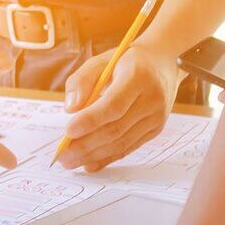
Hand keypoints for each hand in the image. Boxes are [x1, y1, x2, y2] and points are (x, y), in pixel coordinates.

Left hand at [58, 43, 179, 171]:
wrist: (162, 64)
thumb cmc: (126, 62)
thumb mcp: (101, 61)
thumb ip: (81, 81)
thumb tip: (70, 108)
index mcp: (138, 76)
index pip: (113, 105)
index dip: (90, 120)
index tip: (68, 131)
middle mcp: (152, 98)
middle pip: (116, 129)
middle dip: (86, 145)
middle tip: (62, 155)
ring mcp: (156, 117)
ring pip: (121, 143)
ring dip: (93, 155)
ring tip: (70, 161)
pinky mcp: (155, 130)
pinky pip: (129, 148)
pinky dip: (107, 158)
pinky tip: (89, 163)